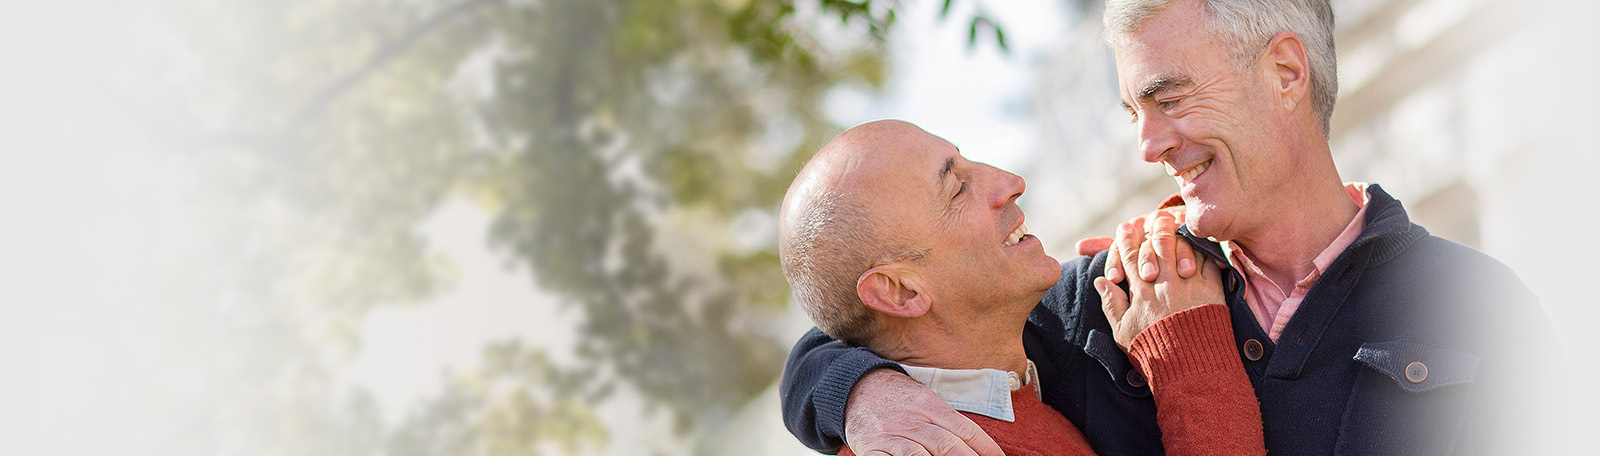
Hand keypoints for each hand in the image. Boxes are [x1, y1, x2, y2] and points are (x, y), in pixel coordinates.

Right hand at [844, 368, 1004, 455]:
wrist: (854, 387)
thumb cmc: (898, 398)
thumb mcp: (924, 399)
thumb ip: (947, 420)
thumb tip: (975, 444)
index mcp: (929, 404)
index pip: (964, 428)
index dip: (985, 446)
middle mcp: (911, 419)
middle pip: (946, 444)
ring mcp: (890, 435)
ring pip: (918, 455)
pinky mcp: (871, 448)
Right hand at [1095, 211, 1222, 350]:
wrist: (1190, 368)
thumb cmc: (1153, 351)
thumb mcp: (1123, 331)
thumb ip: (1111, 303)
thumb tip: (1100, 281)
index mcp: (1140, 293)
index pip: (1130, 257)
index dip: (1126, 239)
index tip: (1126, 227)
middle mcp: (1163, 284)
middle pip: (1156, 246)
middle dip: (1153, 229)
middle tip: (1154, 218)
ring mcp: (1188, 284)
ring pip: (1181, 248)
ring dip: (1177, 233)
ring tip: (1175, 224)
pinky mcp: (1211, 289)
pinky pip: (1207, 260)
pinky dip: (1203, 249)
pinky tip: (1199, 244)